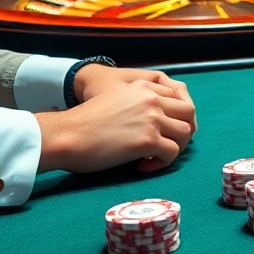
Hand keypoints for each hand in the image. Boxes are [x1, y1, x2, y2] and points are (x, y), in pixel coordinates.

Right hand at [35, 81, 196, 173]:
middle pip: (189, 113)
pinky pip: (172, 153)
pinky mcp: (148, 139)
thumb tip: (158, 122)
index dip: (175, 116)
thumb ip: (138, 104)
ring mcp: (152, 118)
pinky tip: (142, 166)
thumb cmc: (83, 124)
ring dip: (174, 147)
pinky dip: (162, 163)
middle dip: (182, 130)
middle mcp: (151, 98)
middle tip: (166, 145)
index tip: (163, 130)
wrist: (65, 135)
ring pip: (185, 133)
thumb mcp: (116, 100)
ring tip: (154, 157)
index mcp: (143, 86)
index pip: (178, 97)